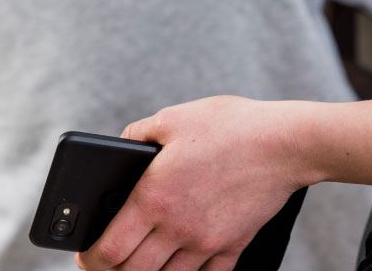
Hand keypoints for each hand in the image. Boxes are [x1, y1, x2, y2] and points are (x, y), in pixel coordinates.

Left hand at [76, 96, 307, 270]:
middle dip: (113, 270)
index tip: (87, 253)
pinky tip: (183, 264)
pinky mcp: (232, 247)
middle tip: (110, 259)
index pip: (107, 250)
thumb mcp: (177, 117)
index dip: (89, 258)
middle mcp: (176, 227)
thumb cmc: (232, 126)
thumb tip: (120, 145)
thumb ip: (140, 132)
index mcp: (154, 196)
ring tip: (143, 260)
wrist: (285, 142)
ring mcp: (205, 242)